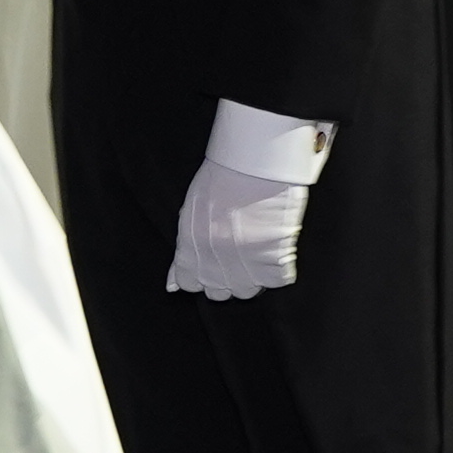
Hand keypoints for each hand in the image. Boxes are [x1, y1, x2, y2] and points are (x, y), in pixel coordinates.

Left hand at [173, 156, 307, 299]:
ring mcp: (244, 264)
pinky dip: (280, 268)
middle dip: (227, 277)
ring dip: (253, 275)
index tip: (214, 262)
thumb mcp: (191, 213)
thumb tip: (172, 285)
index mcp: (189, 249)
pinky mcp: (274, 259)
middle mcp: (213, 262)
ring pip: (246, 291)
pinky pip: (277, 281)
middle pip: (219, 292)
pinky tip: (277, 247)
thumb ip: (184, 252)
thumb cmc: (222, 178)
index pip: (189, 284)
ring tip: (260, 249)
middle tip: (240, 253)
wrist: (254, 160)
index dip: (202, 275)